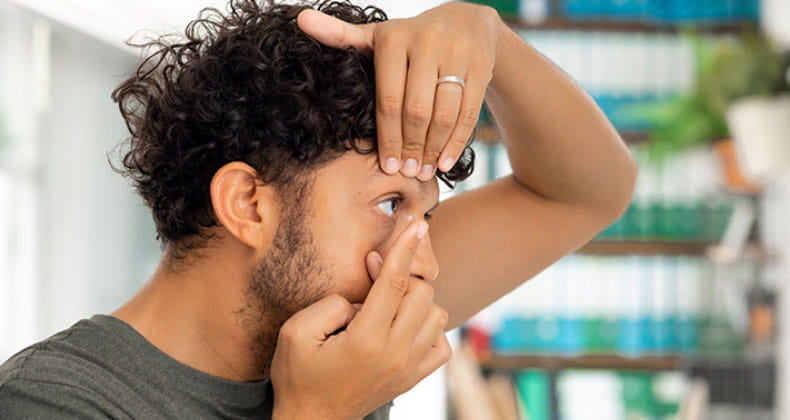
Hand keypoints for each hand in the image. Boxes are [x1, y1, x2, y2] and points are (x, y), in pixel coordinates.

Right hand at [270, 220, 451, 419]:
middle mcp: (395, 354)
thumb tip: (362, 297)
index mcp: (366, 340)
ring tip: (387, 304)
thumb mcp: (296, 332)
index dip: (406, 249)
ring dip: (416, 301)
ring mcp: (409, 368)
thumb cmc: (298, 375)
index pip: (395, 282)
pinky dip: (429, 329)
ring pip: (437, 315)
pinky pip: (442, 344)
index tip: (417, 225)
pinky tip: (404, 326)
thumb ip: (330, 304)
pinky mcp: (414, 378)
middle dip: (401, 274)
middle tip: (373, 273)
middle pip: (422, 294)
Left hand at [297, 3, 500, 179]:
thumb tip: (301, 20)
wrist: (467, 21)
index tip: (388, 165)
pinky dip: (457, 142)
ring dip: (434, 149)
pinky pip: (468, 113)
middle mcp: (427, 43)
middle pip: (416, 111)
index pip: (389, 101)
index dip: (388, 138)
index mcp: (394, 40)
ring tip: (425, 170)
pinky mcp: (481, 68)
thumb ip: (340, 36)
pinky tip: (446, 161)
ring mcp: (457, 55)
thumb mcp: (377, 36)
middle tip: (407, 173)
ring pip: (444, 115)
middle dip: (411, 147)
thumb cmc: (411, 38)